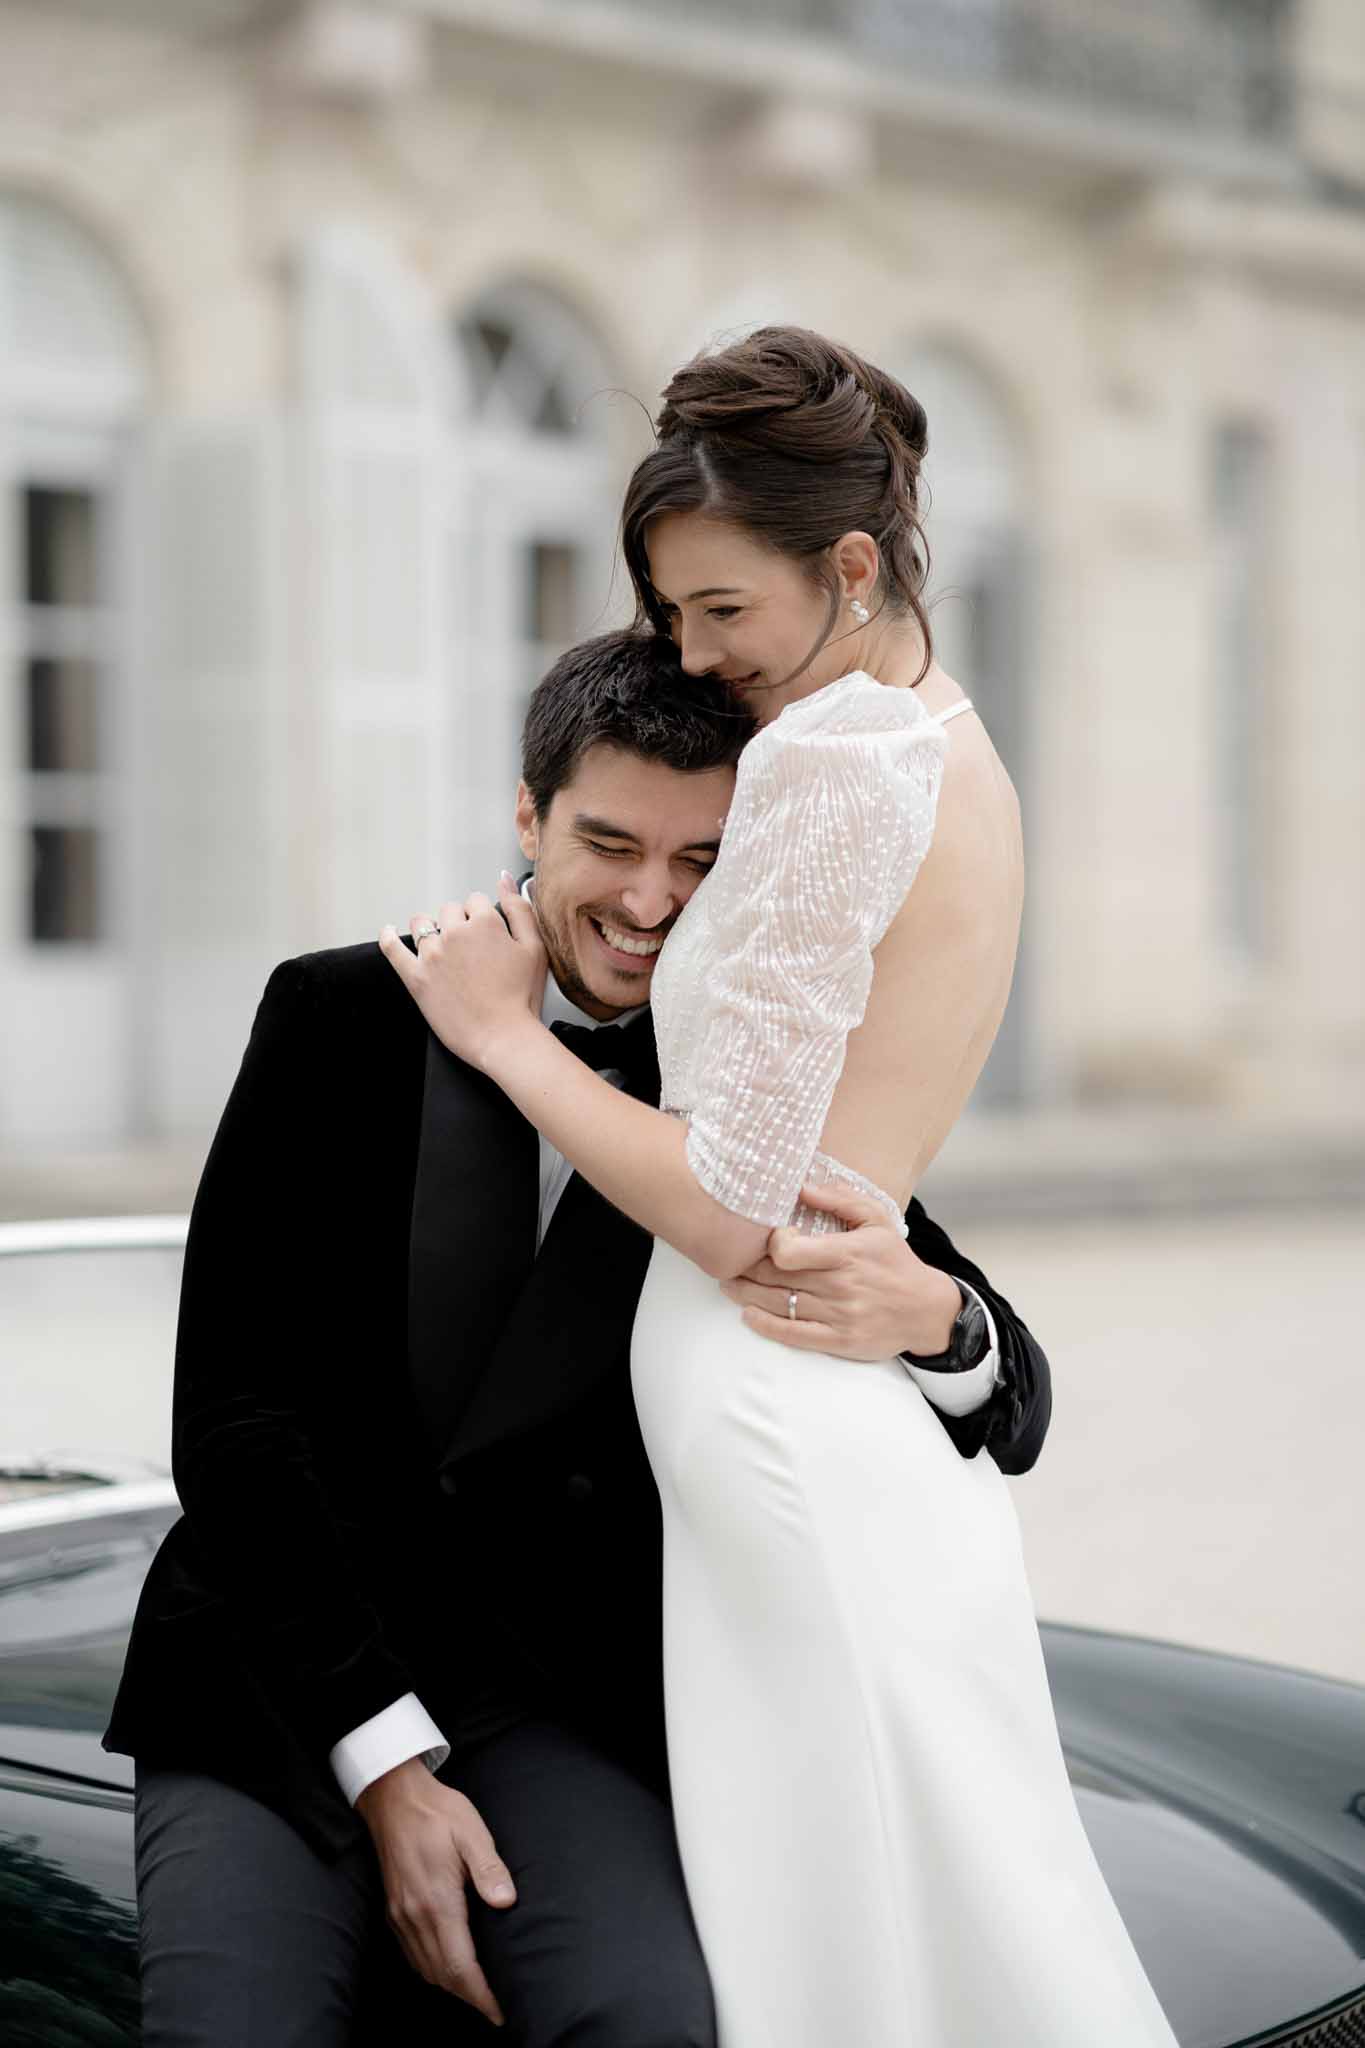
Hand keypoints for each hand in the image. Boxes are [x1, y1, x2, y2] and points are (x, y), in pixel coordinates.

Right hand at [356, 1757, 515, 2023]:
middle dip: (469, 1998)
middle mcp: (414, 1917)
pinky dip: (432, 1970)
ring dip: (451, 1987)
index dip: (481, 1995)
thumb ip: (489, 1869)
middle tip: (496, 2009)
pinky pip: (413, 1955)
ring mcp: (400, 1916)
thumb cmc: (437, 1812)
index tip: (500, 2012)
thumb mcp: (472, 1832)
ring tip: (478, 1993)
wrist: (393, 1797)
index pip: (460, 1966)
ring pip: (426, 1970)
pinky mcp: (393, 1911)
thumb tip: (507, 1902)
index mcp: (437, 1902)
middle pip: (442, 1976)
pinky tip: (448, 1965)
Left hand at [380, 874, 547, 1070]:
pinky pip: (392, 948)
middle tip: (470, 949)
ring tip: (440, 946)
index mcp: (484, 923)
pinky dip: (388, 937)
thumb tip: (505, 879)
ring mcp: (432, 955)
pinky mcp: (416, 977)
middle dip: (458, 923)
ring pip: (422, 924)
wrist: (503, 1038)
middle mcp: (454, 933)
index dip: (481, 916)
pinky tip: (388, 932)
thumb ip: (519, 909)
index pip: (475, 901)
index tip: (485, 933)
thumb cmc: (521, 999)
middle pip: (449, 910)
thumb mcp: (534, 948)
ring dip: (430, 928)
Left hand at [721, 1179, 961, 1360]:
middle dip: (746, 1268)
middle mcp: (841, 1286)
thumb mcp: (877, 1219)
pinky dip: (764, 1325)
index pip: (790, 1253)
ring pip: (778, 1305)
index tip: (770, 1238)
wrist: (925, 1309)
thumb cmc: (894, 1260)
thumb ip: (839, 1198)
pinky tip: (748, 1314)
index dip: (771, 1245)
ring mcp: (839, 1316)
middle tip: (728, 1259)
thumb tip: (800, 1186)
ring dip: (745, 1295)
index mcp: (848, 1253)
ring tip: (729, 1283)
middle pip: (776, 1278)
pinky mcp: (838, 1341)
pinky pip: (792, 1335)